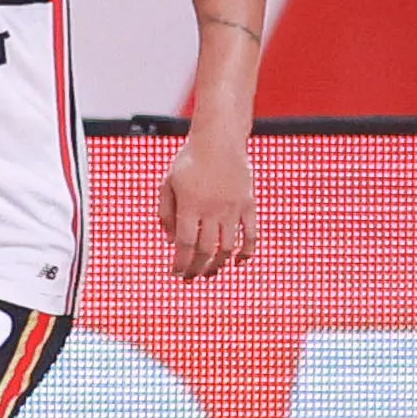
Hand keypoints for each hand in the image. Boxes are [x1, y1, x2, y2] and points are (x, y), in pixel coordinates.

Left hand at [160, 134, 255, 279]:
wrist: (219, 139)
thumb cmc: (190, 161)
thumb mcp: (168, 183)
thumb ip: (165, 212)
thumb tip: (170, 241)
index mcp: (190, 205)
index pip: (185, 244)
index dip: (181, 263)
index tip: (176, 273)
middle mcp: (212, 209)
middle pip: (205, 250)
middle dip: (196, 269)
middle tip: (191, 278)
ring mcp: (233, 208)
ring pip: (228, 247)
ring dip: (218, 265)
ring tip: (211, 273)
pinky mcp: (249, 204)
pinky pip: (251, 234)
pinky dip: (247, 252)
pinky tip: (239, 263)